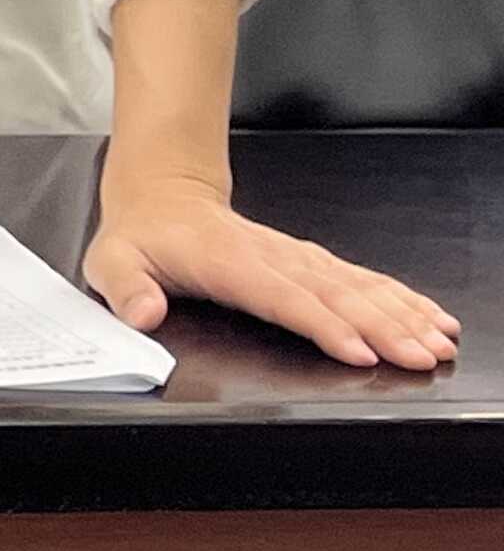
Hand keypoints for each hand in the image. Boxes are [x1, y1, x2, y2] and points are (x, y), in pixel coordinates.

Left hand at [86, 161, 458, 370]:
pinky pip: (359, 278)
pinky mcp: (309, 262)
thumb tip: (144, 314)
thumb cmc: (141, 237)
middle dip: (381, 326)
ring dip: (400, 313)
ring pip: (355, 285)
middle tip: (419, 355)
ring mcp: (294, 258)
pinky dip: (398, 297)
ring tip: (437, 340)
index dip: (319, 323)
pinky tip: (429, 315)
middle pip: (332, 294)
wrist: (161, 195)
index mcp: (226, 262)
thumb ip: (126, 289)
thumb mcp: (112, 261)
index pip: (279, 296)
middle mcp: (270, 258)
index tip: (356, 349)